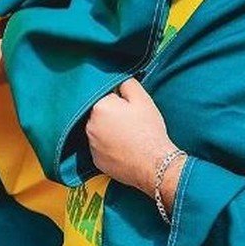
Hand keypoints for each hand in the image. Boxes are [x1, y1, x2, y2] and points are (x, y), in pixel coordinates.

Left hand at [86, 78, 175, 193]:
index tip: (128, 107)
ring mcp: (91, 144)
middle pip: (98, 113)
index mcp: (99, 106)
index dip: (117, 99)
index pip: (103, 95)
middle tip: (130, 121)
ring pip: (98, 130)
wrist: (155, 165)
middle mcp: (90, 125)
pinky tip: (124, 148)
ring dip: (108, 130)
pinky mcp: (96, 160)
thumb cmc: (149, 131)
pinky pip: (100, 148)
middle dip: (111, 114)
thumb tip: (117, 80)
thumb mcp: (142, 99)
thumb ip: (127, 83)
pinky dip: (108, 146)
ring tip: (128, 136)